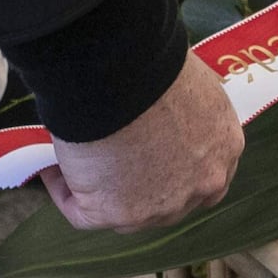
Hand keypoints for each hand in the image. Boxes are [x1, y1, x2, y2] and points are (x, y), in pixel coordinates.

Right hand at [50, 53, 243, 231]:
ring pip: (128, 214)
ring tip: (75, 163)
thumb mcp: (188, 84)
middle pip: (169, 201)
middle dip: (141, 187)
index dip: (176, 168)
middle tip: (111, 163)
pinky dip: (65, 193)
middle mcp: (203, 183)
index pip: (206, 174)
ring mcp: (162, 205)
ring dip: (102, 191)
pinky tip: (52, 170)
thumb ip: (184, 111)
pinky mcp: (117, 213)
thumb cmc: (152, 63)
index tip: (149, 152)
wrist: (122, 71)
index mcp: (224, 147)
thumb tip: (157, 112)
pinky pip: (83, 214)